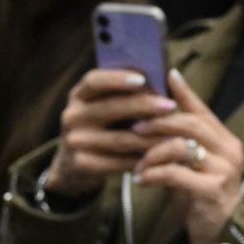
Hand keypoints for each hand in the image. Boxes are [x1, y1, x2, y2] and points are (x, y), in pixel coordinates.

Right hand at [42, 68, 178, 197]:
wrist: (74, 164)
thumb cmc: (101, 127)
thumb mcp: (105, 106)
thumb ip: (125, 94)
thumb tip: (163, 79)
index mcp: (79, 95)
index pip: (94, 80)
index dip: (117, 79)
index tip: (143, 79)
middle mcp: (72, 115)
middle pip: (110, 108)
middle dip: (143, 106)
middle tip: (170, 106)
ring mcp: (74, 141)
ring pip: (119, 139)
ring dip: (149, 138)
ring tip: (172, 135)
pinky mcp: (80, 164)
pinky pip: (116, 162)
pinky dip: (139, 160)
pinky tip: (157, 157)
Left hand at [130, 71, 243, 243]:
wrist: (220, 235)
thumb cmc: (200, 198)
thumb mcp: (190, 166)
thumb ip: (178, 143)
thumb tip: (151, 119)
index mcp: (225, 141)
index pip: (202, 110)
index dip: (184, 92)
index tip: (166, 74)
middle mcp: (229, 151)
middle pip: (190, 123)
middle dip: (158, 122)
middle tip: (134, 127)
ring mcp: (223, 170)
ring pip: (180, 146)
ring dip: (152, 152)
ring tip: (137, 163)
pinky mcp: (212, 190)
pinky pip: (176, 173)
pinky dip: (154, 174)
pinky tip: (141, 180)